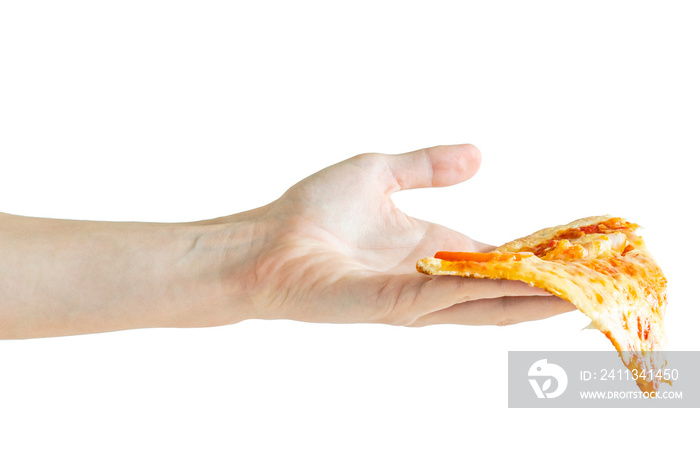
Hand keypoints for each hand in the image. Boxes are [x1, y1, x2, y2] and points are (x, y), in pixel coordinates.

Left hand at [229, 144, 574, 325]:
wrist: (268, 241)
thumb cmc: (314, 210)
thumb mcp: (382, 172)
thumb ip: (429, 165)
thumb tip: (480, 155)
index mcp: (432, 252)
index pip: (497, 257)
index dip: (536, 253)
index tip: (577, 245)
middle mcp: (431, 280)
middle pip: (502, 287)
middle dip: (547, 285)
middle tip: (596, 279)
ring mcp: (415, 298)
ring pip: (486, 303)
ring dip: (532, 299)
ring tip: (579, 293)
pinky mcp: (394, 306)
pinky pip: (451, 299)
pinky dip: (491, 293)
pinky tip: (528, 286)